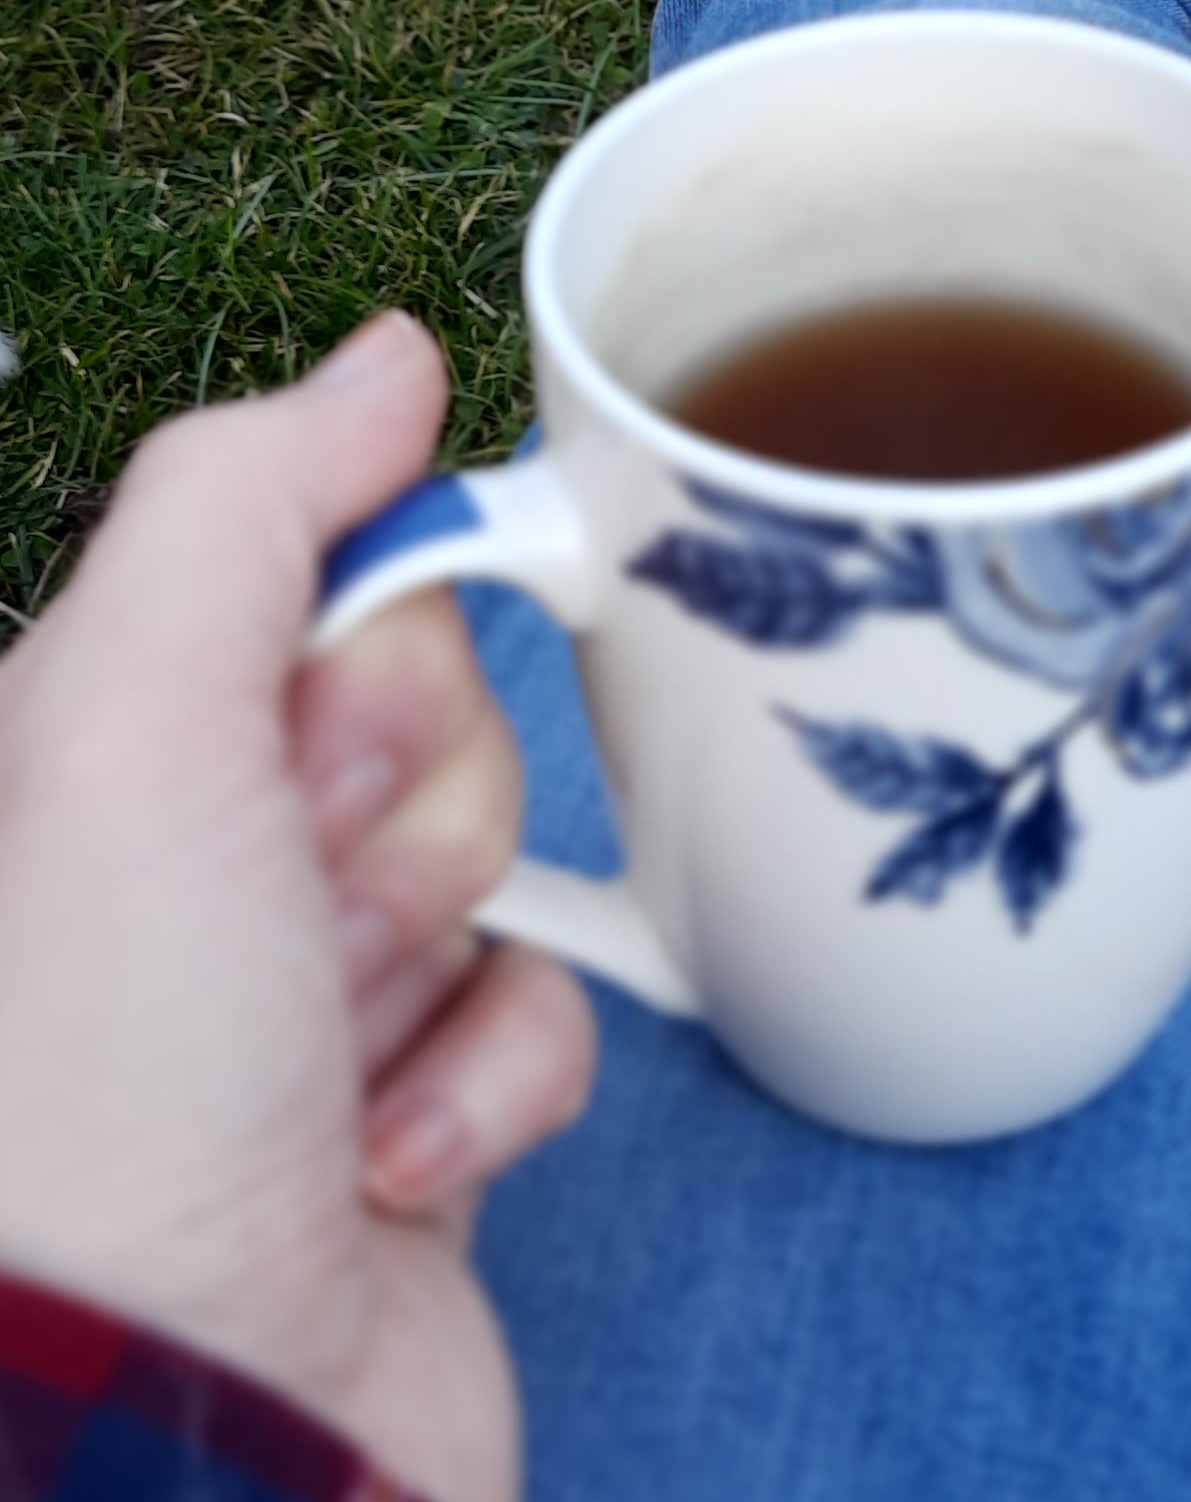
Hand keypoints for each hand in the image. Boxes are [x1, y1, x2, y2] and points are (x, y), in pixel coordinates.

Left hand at [0, 315, 596, 1501]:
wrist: (165, 1427)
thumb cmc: (103, 1073)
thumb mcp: (126, 712)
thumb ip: (245, 495)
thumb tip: (386, 354)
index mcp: (97, 755)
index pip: (318, 583)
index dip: (359, 649)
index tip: (308, 739)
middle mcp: (182, 872)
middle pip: (422, 707)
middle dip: (404, 810)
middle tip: (308, 919)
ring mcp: (290, 1012)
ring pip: (489, 854)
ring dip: (440, 948)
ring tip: (331, 1061)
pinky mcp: (406, 1132)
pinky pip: (534, 1013)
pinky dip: (489, 1080)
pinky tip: (383, 1163)